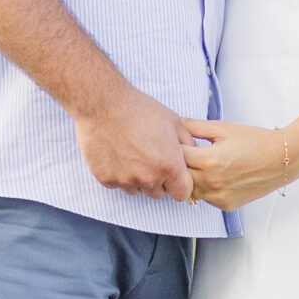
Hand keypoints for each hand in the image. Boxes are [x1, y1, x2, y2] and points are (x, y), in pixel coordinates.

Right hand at [75, 87, 196, 200]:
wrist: (103, 105)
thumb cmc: (139, 110)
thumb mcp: (174, 122)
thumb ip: (188, 143)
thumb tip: (194, 155)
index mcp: (169, 166)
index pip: (182, 194)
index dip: (179, 184)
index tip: (174, 174)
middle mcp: (148, 178)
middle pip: (159, 193)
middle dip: (158, 181)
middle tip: (150, 158)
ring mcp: (125, 180)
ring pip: (137, 190)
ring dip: (137, 179)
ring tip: (132, 154)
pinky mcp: (106, 179)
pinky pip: (117, 184)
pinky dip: (119, 174)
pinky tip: (117, 154)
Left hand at [180, 118, 289, 208]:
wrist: (282, 159)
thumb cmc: (255, 140)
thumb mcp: (223, 128)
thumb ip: (194, 126)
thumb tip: (174, 123)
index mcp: (209, 160)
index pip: (176, 156)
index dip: (173, 148)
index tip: (176, 143)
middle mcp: (212, 182)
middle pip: (179, 176)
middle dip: (179, 165)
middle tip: (186, 154)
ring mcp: (218, 197)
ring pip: (190, 190)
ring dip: (190, 178)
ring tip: (201, 165)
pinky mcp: (226, 205)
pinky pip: (205, 198)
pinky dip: (205, 188)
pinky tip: (215, 176)